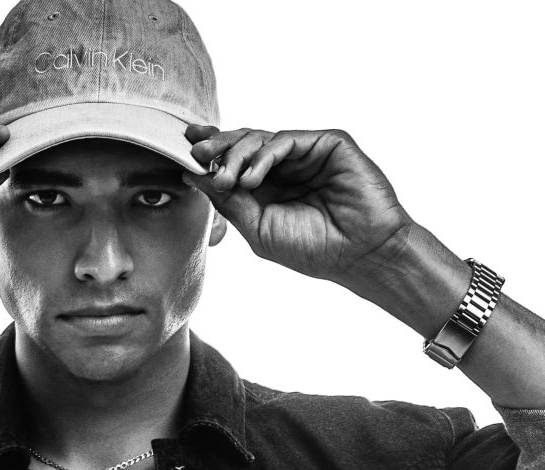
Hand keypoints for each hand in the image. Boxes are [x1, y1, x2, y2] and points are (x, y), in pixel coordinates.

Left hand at [182, 126, 413, 283]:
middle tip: (196, 153)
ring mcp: (307, 152)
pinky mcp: (329, 143)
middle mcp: (286, 166)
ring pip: (261, 138)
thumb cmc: (312, 249)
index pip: (233, 160)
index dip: (210, 151)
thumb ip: (228, 201)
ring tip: (226, 178)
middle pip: (243, 143)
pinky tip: (251, 178)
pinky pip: (288, 139)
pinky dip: (264, 155)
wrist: (360, 255)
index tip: (184, 148)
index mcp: (268, 186)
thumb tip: (192, 175)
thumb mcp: (257, 229)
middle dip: (217, 146)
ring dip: (237, 154)